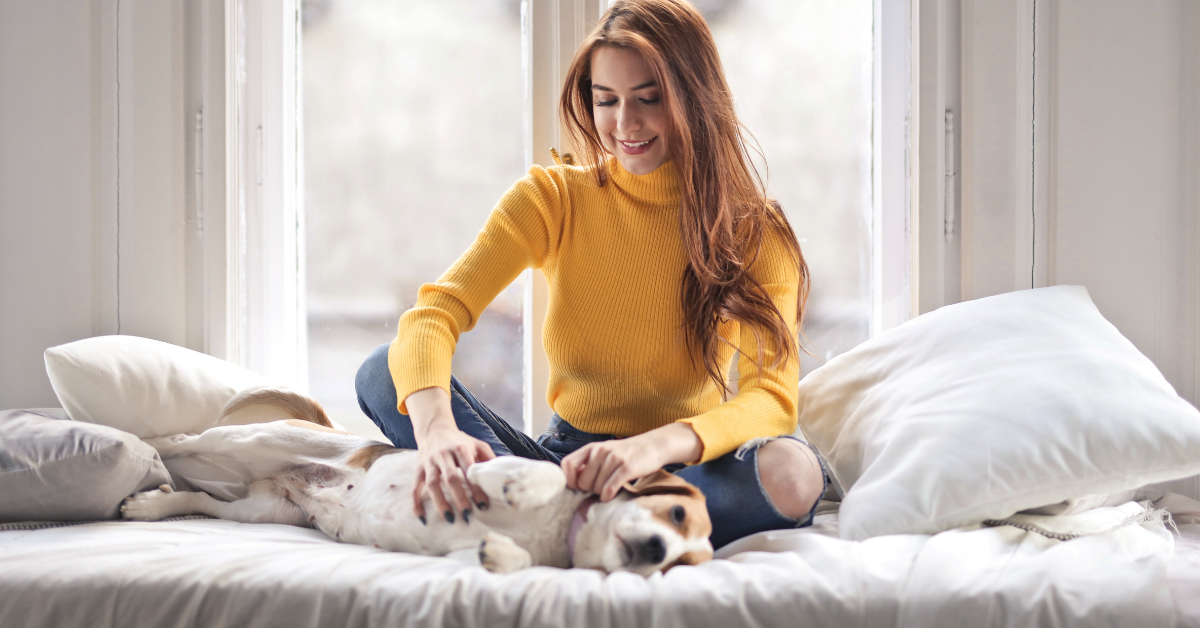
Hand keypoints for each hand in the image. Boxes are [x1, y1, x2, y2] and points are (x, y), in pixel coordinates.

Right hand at [412, 422, 495, 523]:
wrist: (434, 429)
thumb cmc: (459, 441)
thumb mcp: (476, 444)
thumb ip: (489, 459)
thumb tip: (501, 477)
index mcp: (460, 448)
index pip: (469, 469)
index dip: (476, 488)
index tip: (483, 505)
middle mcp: (443, 455)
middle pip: (450, 478)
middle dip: (459, 498)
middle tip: (467, 516)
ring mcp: (429, 462)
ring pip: (432, 484)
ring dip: (440, 502)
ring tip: (450, 519)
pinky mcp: (418, 469)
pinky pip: (415, 487)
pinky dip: (416, 503)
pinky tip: (422, 518)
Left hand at [562, 422, 702, 500]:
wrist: (653, 445)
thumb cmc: (626, 454)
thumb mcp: (605, 453)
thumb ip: (589, 464)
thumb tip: (573, 483)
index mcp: (591, 448)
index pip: (567, 464)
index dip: (569, 480)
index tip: (578, 487)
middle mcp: (600, 451)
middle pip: (582, 482)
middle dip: (589, 490)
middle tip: (600, 488)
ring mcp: (613, 458)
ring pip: (596, 487)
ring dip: (602, 493)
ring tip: (611, 488)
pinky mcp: (626, 467)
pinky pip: (609, 489)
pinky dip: (608, 496)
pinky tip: (612, 495)